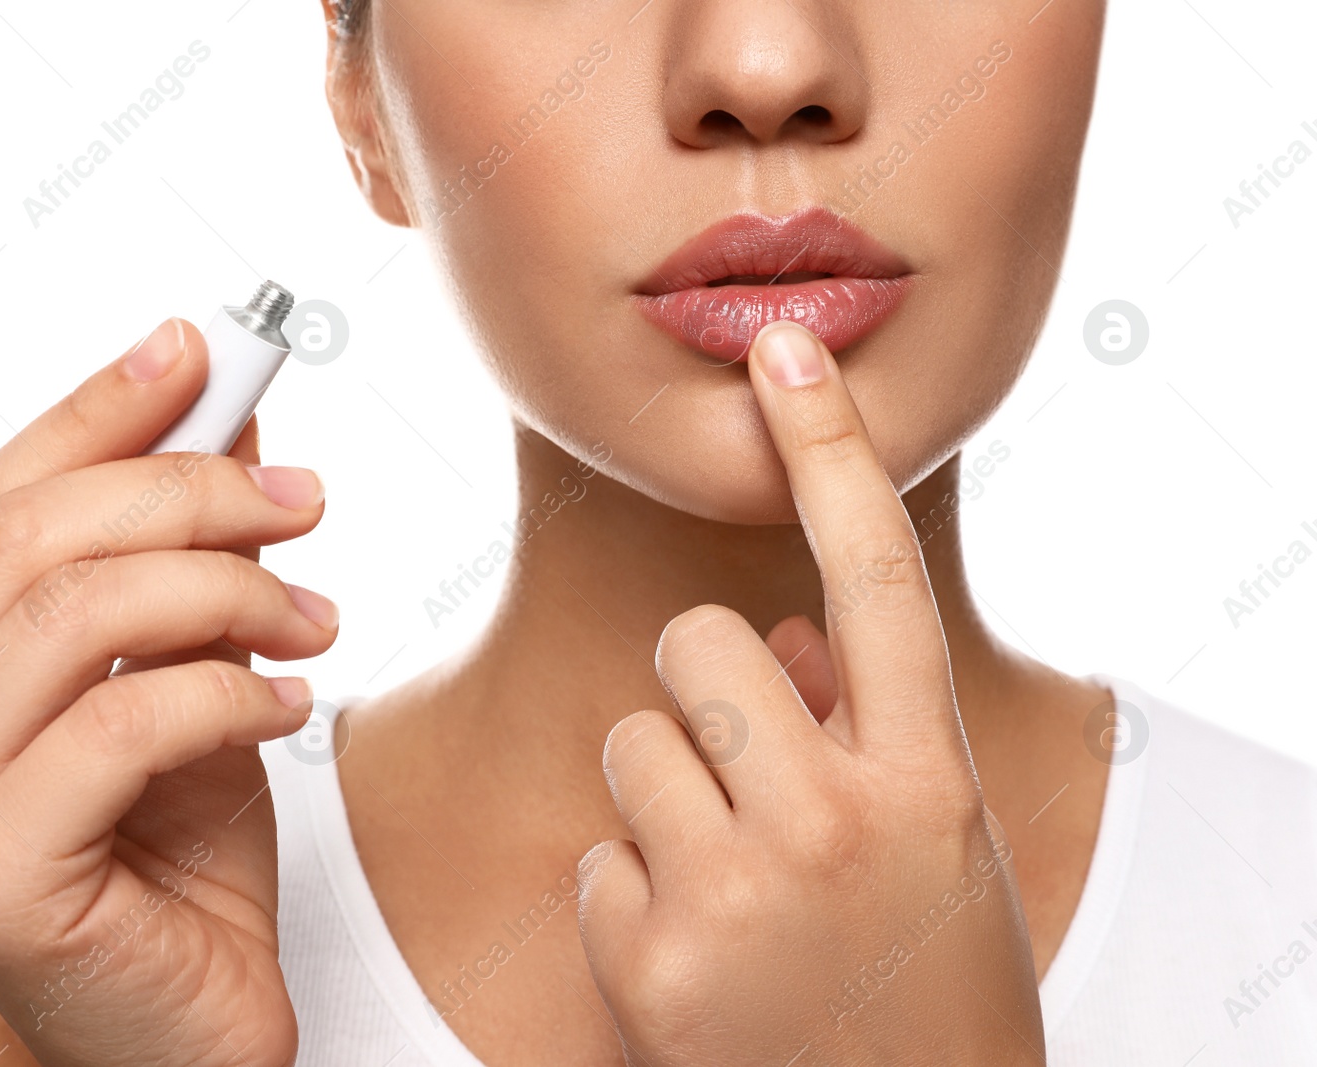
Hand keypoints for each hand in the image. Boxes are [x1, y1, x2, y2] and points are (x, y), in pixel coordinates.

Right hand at [0, 319, 337, 1066]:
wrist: (182, 1026)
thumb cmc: (178, 857)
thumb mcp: (192, 676)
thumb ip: (186, 556)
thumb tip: (226, 410)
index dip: (100, 410)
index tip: (205, 346)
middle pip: (30, 536)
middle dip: (191, 490)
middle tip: (307, 498)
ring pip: (75, 612)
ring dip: (226, 588)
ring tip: (315, 616)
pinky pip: (124, 723)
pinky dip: (231, 691)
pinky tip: (291, 706)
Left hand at [576, 320, 1042, 1065]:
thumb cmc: (924, 990)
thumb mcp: (934, 850)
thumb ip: (862, 728)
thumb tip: (782, 638)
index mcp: (926, 780)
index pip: (873, 575)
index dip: (831, 448)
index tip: (785, 346)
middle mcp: (835, 822)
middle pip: (697, 641)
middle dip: (705, 692)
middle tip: (746, 781)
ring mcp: (736, 893)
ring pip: (630, 737)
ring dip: (664, 797)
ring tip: (727, 886)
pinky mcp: (648, 959)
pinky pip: (598, 848)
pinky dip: (632, 893)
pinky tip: (694, 957)